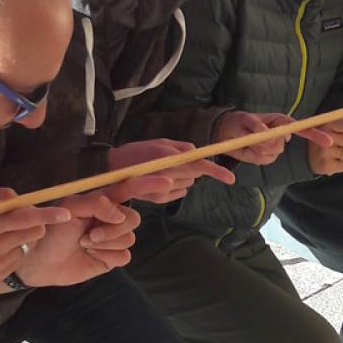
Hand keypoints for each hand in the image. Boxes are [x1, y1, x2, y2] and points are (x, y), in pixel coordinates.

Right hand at [0, 187, 69, 285]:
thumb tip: (21, 199)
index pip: (24, 218)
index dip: (46, 215)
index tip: (65, 214)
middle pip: (34, 232)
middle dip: (36, 223)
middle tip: (22, 220)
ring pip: (28, 244)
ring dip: (23, 236)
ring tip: (2, 234)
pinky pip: (19, 257)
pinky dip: (13, 250)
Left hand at [16, 193, 140, 286]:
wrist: (42, 261)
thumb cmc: (52, 231)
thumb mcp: (70, 209)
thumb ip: (96, 203)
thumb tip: (119, 212)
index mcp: (102, 201)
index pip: (129, 189)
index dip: (148, 184)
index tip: (166, 181)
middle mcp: (111, 218)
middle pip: (133, 218)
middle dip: (112, 229)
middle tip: (88, 235)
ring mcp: (113, 238)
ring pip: (129, 238)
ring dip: (105, 243)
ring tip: (84, 244)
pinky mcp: (112, 257)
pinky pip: (125, 256)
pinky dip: (107, 256)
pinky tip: (91, 255)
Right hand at [108, 139, 234, 203]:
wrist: (111, 171)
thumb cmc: (135, 152)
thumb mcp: (158, 142)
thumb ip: (180, 147)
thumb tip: (196, 152)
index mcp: (168, 159)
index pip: (198, 165)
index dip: (216, 171)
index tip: (231, 179)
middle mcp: (167, 176)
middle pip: (194, 175)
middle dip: (191, 168)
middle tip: (173, 161)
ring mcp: (163, 191)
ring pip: (187, 183)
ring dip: (182, 176)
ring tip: (162, 170)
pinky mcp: (160, 200)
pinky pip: (179, 192)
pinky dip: (175, 185)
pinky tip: (160, 180)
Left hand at [215, 111, 311, 165]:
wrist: (226, 133)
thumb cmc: (237, 121)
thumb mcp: (245, 120)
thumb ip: (258, 128)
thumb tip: (268, 136)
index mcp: (280, 121)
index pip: (301, 128)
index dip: (315, 135)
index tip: (328, 142)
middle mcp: (281, 134)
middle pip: (281, 146)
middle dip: (264, 145)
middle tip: (250, 137)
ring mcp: (274, 147)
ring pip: (272, 155)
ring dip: (256, 151)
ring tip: (248, 142)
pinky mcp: (267, 156)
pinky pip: (264, 161)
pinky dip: (253, 157)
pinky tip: (249, 150)